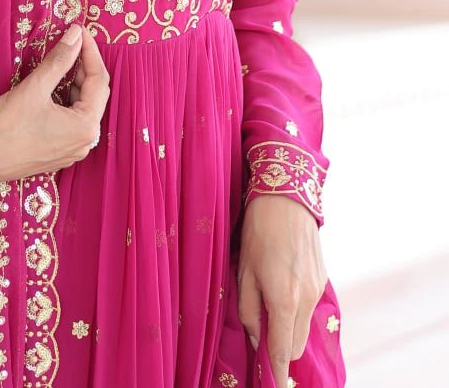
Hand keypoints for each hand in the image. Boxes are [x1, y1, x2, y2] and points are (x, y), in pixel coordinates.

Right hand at [0, 25, 109, 185]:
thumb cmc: (5, 126)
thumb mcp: (34, 88)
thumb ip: (60, 60)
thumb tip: (77, 35)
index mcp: (86, 127)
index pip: (99, 80)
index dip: (90, 51)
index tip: (80, 29)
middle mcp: (85, 142)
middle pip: (95, 95)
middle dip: (85, 66)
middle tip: (72, 42)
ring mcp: (72, 151)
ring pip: (83, 108)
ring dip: (76, 83)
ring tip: (64, 60)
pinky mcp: (58, 153)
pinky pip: (72, 121)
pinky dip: (68, 100)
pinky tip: (55, 87)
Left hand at [237, 195, 327, 387]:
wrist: (288, 198)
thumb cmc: (259, 232)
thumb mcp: (244, 271)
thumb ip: (248, 310)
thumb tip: (257, 340)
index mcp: (284, 300)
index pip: (281, 350)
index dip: (276, 372)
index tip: (271, 384)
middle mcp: (306, 300)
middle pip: (296, 345)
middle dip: (280, 351)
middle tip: (261, 341)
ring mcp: (318, 290)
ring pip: (304, 329)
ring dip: (289, 331)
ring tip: (269, 312)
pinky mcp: (322, 279)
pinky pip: (310, 309)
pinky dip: (297, 313)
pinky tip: (282, 292)